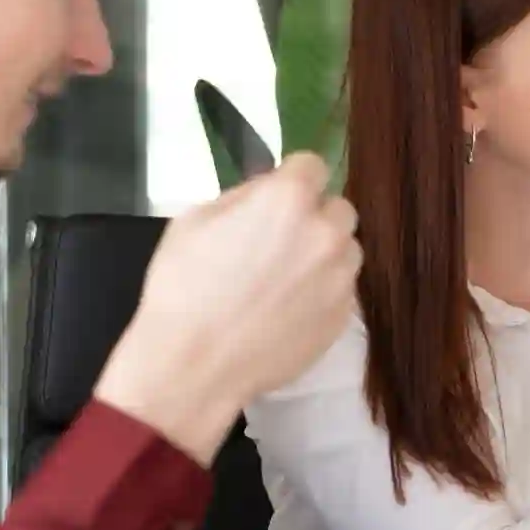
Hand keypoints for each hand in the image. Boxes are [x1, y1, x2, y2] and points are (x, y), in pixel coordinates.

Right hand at [93, 153, 360, 465]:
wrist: (196, 364)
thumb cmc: (183, 287)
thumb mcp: (195, 220)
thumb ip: (244, 197)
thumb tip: (267, 192)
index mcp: (288, 200)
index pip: (312, 166)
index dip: (293, 179)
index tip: (278, 196)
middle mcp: (327, 234)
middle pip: (338, 209)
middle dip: (314, 217)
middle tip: (280, 241)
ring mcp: (342, 278)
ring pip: (346, 251)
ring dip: (324, 255)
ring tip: (285, 279)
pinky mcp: (344, 316)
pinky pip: (341, 290)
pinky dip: (323, 292)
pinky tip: (288, 309)